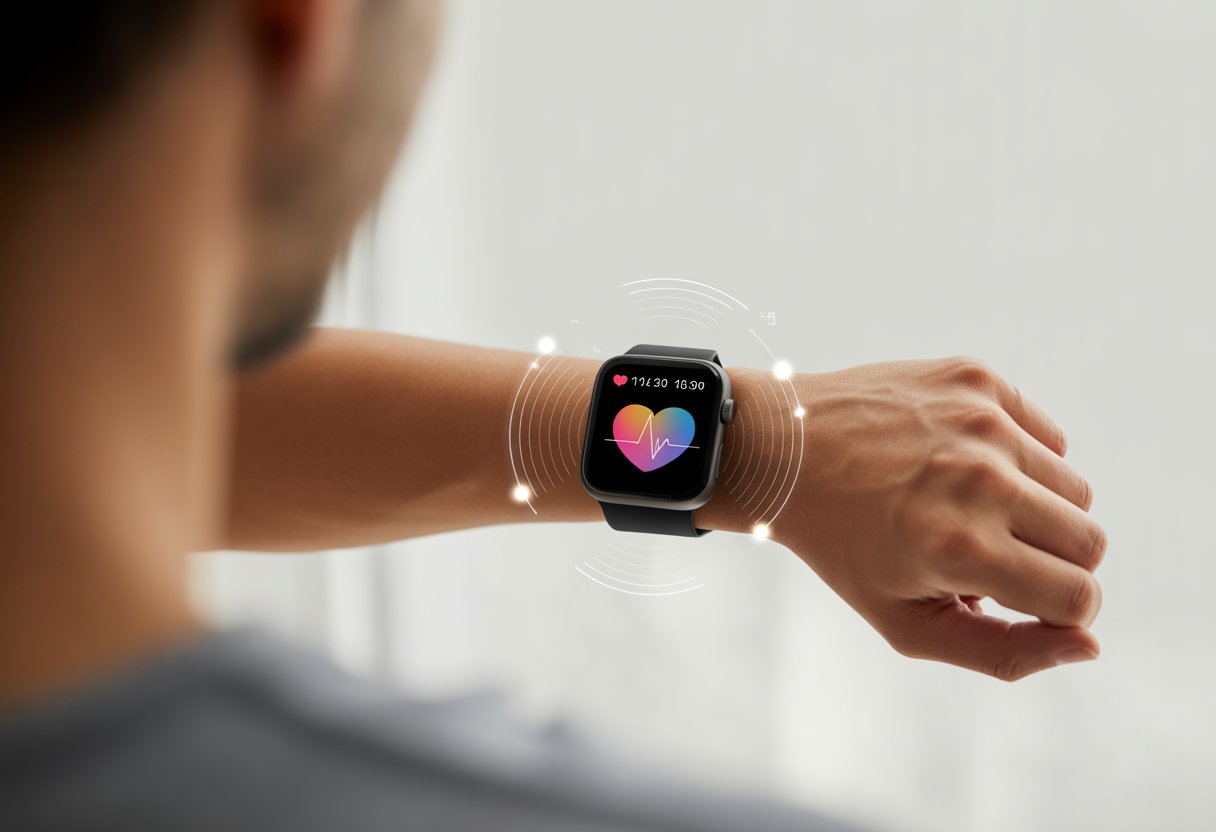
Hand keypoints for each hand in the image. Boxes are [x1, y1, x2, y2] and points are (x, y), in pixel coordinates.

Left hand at [709, 358, 1105, 680]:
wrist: (784, 451)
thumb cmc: (844, 546)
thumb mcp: (905, 623)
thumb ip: (1001, 652)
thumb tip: (1089, 646)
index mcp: (961, 550)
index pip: (1078, 596)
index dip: (1058, 610)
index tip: (1017, 598)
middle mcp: (980, 481)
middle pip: (1089, 543)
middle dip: (1051, 562)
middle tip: (991, 555)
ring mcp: (981, 423)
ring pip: (1074, 489)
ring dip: (1036, 510)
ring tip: (970, 509)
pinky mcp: (977, 380)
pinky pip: (1047, 437)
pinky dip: (1020, 460)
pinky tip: (963, 464)